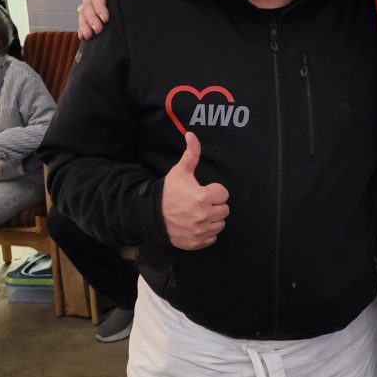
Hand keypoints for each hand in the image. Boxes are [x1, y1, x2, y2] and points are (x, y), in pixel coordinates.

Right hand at [77, 0, 141, 39]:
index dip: (99, 7)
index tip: (105, 18)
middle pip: (88, 6)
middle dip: (91, 18)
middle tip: (98, 29)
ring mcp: (90, 1)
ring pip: (83, 13)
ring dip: (85, 25)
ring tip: (89, 35)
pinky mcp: (91, 9)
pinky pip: (83, 18)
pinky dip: (82, 27)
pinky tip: (83, 37)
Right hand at [161, 131, 229, 249]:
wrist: (151, 215)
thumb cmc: (168, 192)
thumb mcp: (180, 171)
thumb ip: (191, 153)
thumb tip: (191, 134)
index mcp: (202, 197)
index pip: (224, 194)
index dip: (214, 190)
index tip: (204, 190)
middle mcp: (204, 216)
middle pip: (225, 210)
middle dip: (215, 204)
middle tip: (202, 202)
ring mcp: (200, 231)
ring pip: (220, 224)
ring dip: (213, 218)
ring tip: (200, 212)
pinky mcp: (197, 242)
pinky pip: (213, 237)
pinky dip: (207, 231)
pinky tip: (197, 224)